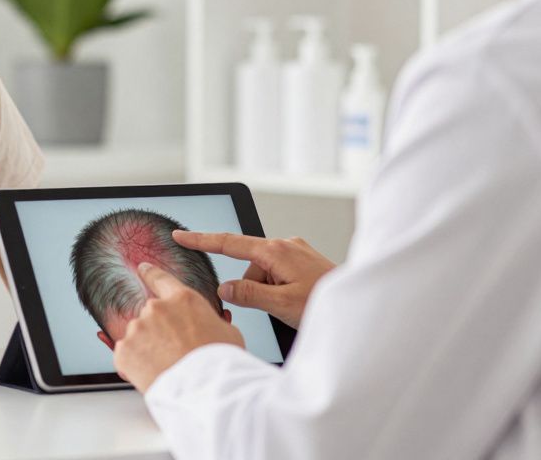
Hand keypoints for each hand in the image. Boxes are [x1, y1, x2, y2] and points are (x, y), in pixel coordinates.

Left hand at [113, 262, 244, 392]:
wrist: (204, 390)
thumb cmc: (220, 364)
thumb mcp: (227, 332)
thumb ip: (209, 321)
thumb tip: (210, 325)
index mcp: (183, 299)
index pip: (161, 279)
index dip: (150, 273)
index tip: (142, 269)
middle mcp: (156, 308)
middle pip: (151, 316)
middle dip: (159, 333)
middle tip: (175, 353)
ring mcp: (137, 328)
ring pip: (138, 337)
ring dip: (148, 350)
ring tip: (168, 367)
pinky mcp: (124, 350)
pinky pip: (126, 356)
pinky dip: (135, 365)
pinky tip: (153, 374)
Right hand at [173, 231, 335, 328]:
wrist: (360, 307)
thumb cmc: (325, 303)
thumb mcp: (281, 304)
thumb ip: (248, 294)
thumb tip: (225, 288)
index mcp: (276, 250)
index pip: (229, 243)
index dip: (201, 240)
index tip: (180, 234)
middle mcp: (285, 244)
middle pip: (248, 266)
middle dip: (251, 288)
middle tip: (274, 307)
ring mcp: (295, 251)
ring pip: (263, 273)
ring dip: (267, 291)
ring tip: (292, 307)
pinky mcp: (302, 260)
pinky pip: (277, 274)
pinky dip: (278, 289)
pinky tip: (295, 300)